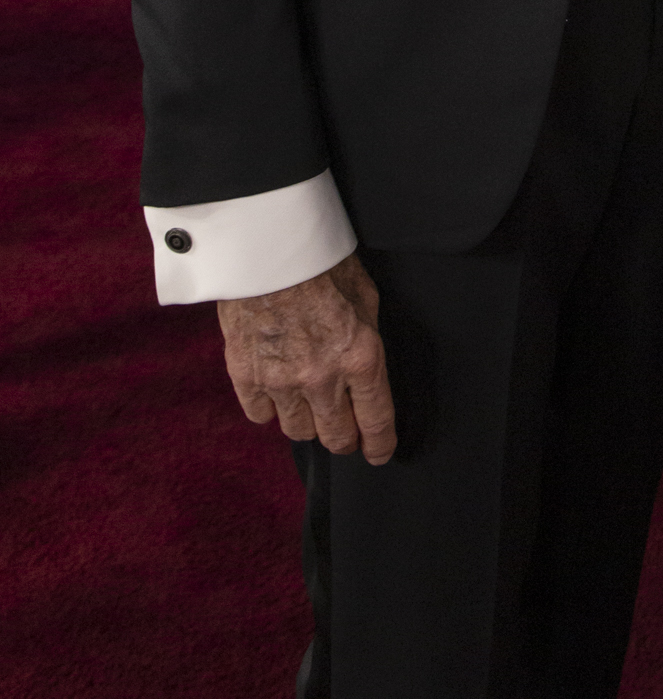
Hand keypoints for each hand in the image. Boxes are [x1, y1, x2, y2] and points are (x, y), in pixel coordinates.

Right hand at [218, 251, 396, 463]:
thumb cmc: (322, 262)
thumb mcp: (365, 296)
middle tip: (344, 433)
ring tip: (309, 404)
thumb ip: (367, 337)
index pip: (376, 421)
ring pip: (298, 431)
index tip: (380, 454)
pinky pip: (261, 416)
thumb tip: (366, 367)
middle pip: (336, 437)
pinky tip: (277, 392)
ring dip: (307, 422)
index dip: (380, 445)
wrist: (265, 245)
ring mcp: (281, 381)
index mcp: (360, 357)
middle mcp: (323, 378)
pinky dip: (270, 408)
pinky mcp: (246, 376)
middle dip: (344, 439)